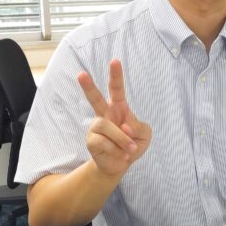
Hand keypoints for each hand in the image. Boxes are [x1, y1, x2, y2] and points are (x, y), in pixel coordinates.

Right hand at [77, 60, 151, 178]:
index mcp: (119, 108)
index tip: (115, 61)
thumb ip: (139, 127)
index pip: (117, 89)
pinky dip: (118, 151)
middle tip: (81, 74)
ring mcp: (96, 127)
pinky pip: (105, 143)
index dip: (116, 75)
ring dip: (123, 140)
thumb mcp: (145, 135)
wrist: (120, 165)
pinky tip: (121, 155)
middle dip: (88, 87)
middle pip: (95, 99)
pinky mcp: (91, 140)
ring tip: (131, 149)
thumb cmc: (133, 144)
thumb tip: (124, 126)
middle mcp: (105, 114)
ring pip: (107, 127)